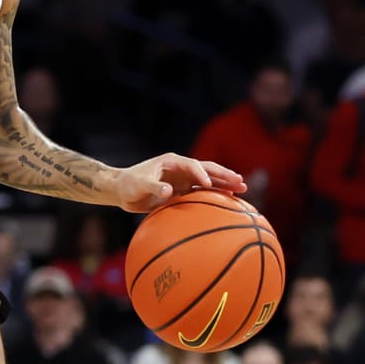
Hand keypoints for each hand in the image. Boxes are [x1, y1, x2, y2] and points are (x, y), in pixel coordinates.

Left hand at [112, 153, 245, 213]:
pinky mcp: (183, 190)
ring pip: (209, 180)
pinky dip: (215, 195)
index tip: (210, 184)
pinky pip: (202, 192)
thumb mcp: (139, 184)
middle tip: (241, 181)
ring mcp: (184, 179)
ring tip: (242, 189)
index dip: (202, 174)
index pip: (192, 165)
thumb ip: (154, 187)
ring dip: (225, 184)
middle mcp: (181, 169)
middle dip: (224, 175)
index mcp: (172, 162)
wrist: (121, 190)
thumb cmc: (128, 184)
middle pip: (208, 169)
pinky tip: (228, 201)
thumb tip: (169, 192)